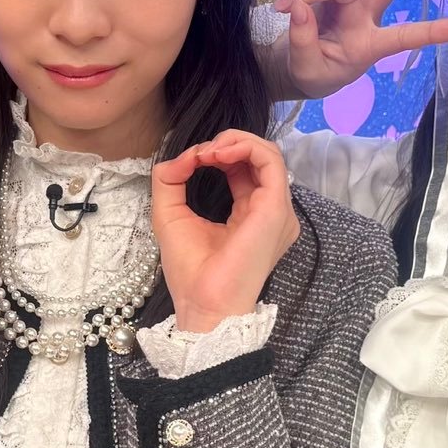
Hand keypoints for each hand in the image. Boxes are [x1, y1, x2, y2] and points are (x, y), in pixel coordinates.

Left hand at [151, 130, 299, 331]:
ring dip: (234, 142)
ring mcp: (277, 209)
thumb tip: (182, 155)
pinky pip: (270, 160)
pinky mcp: (275, 207)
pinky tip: (217, 154)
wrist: (204, 305)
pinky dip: (244, 147)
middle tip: (200, 153)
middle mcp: (269, 211)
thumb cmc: (191, 272)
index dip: (217, 153)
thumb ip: (171, 181)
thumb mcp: (170, 215)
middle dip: (227, 143)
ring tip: (208, 151)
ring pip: (268, 153)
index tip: (191, 161)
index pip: (243, 169)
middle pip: (258, 158)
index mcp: (250, 213)